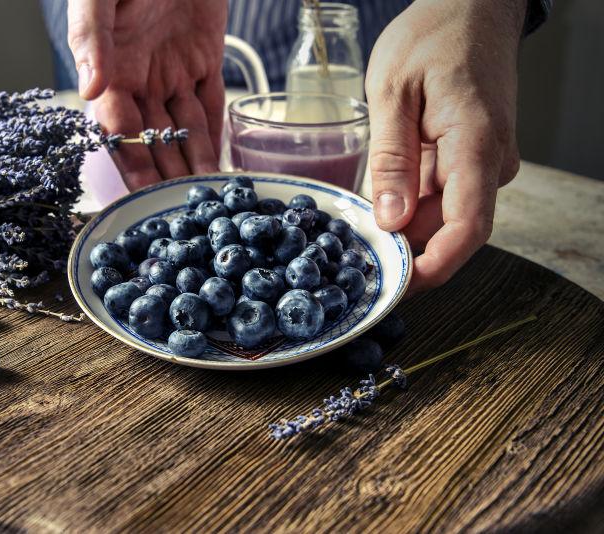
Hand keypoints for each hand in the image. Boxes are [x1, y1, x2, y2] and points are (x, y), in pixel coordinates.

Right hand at [67, 0, 226, 189]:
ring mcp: (175, 71)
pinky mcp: (205, 57)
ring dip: (194, 163)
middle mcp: (143, 79)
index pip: (120, 132)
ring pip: (186, 129)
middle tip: (179, 210)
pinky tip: (218, 162)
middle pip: (155, 140)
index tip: (141, 199)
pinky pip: (210, 103)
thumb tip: (89, 88)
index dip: (132, 166)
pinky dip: (215, 133)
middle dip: (165, 177)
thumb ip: (91, 36)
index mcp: (113, 70)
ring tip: (204, 197)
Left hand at [366, 0, 525, 293]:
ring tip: (357, 231)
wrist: (471, 7)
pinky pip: (443, 196)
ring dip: (405, 229)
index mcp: (475, 146)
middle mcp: (490, 162)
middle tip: (354, 262)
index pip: (466, 230)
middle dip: (406, 252)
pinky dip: (410, 206)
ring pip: (444, 216)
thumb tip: (390, 220)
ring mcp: (484, 162)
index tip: (395, 288)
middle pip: (451, 230)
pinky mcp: (472, 159)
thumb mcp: (392, 93)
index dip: (432, 268)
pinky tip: (379, 204)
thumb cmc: (433, 37)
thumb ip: (392, 160)